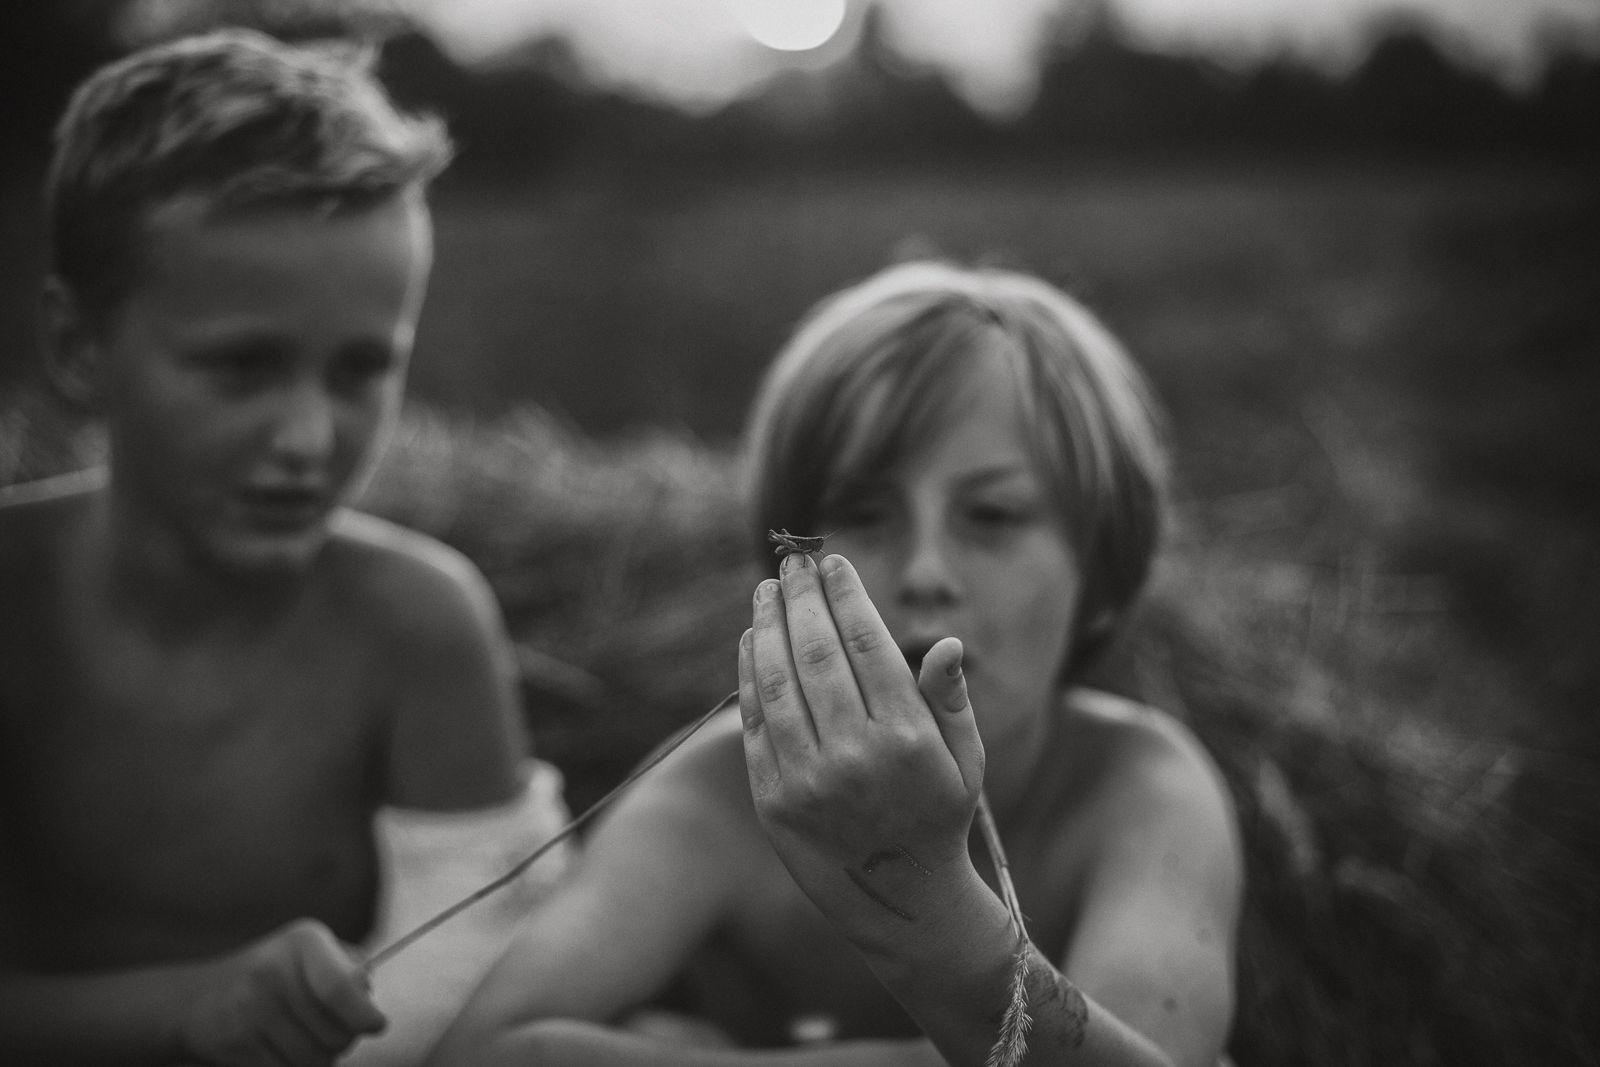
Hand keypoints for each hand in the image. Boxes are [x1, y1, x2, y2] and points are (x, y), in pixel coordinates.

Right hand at [178, 919, 385, 1066]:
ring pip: (314, 1060)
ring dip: (319, 1059)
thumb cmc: (277, 977)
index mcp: (303, 942)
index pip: (340, 988)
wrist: (200, 998)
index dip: (363, 1015)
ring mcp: (249, 1009)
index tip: (376, 1024)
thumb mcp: (313, 955)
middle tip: (330, 1030)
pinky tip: (280, 1050)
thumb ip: (350, 971)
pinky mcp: (233, 1044)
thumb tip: (367, 1002)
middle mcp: (272, 971)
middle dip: (343, 1040)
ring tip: (305, 1040)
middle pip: (335, 1033)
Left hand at [738, 552, 985, 946]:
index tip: (833, 562)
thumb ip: (952, 699)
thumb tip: (946, 643)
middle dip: (802, 598)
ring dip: (768, 626)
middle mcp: (856, 757)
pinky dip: (750, 674)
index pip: (868, 645)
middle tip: (793, 562)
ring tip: (767, 590)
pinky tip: (752, 639)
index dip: (846, 596)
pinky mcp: (773, 801)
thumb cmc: (938, 814)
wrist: (899, 899)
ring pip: (779, 682)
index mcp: (908, 739)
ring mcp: (809, 781)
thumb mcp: (966, 761)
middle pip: (817, 654)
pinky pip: (756, 722)